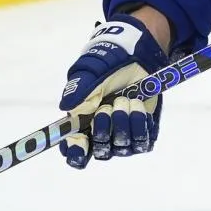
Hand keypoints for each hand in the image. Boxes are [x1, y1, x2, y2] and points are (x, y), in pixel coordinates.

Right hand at [58, 14, 170, 168]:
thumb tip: (66, 108)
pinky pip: (142, 142)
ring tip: (126, 100)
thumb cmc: (106, 67)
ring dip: (123, 123)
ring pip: (122, 147)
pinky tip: (138, 106)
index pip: (75, 152)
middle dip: (103, 129)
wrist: (134, 57)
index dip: (77, 153)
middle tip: (107, 107)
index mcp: (82, 124)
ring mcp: (123, 135)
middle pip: (101, 151)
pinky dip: (140, 124)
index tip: (82, 143)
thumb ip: (77, 91)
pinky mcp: (143, 131)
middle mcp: (102, 134)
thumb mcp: (89, 75)